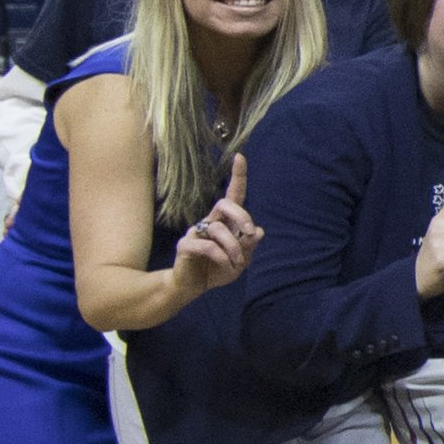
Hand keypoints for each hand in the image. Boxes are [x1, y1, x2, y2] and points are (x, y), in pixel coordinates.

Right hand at [170, 155, 261, 296]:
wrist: (193, 286)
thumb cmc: (218, 269)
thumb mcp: (241, 260)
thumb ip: (248, 246)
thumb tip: (259, 231)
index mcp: (225, 221)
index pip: (233, 195)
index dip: (238, 176)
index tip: (240, 156)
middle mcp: (210, 222)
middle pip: (225, 204)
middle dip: (242, 216)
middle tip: (249, 232)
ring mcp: (196, 232)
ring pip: (219, 229)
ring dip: (234, 248)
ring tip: (236, 263)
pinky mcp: (185, 245)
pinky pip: (206, 246)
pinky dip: (221, 257)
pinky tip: (225, 266)